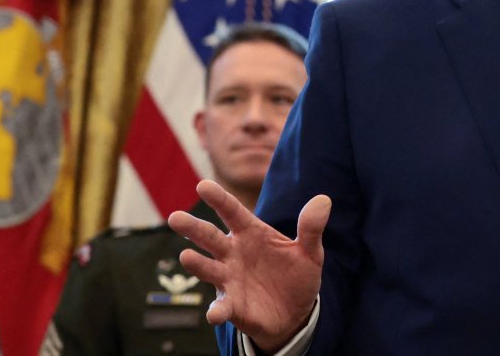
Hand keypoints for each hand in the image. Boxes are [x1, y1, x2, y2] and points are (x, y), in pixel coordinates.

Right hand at [169, 180, 328, 352]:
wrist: (295, 313)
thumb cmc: (297, 276)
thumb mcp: (310, 252)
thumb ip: (311, 228)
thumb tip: (324, 200)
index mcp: (251, 233)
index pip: (232, 211)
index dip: (219, 199)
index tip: (203, 185)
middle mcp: (233, 253)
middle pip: (209, 237)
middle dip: (193, 228)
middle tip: (175, 218)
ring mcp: (229, 279)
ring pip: (208, 268)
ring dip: (197, 264)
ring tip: (187, 257)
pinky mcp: (232, 305)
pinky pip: (221, 307)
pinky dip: (216, 311)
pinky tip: (215, 314)